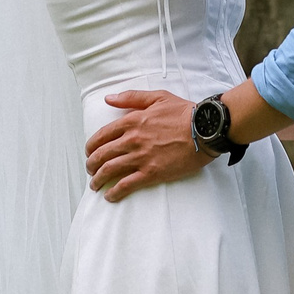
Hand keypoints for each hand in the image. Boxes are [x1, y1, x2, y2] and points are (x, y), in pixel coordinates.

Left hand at [85, 90, 212, 200]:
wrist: (204, 130)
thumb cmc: (184, 113)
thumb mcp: (157, 97)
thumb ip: (131, 97)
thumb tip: (109, 98)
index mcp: (132, 121)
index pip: (102, 135)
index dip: (91, 146)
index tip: (89, 152)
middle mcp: (132, 140)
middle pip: (102, 154)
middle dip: (91, 165)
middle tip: (90, 170)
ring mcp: (141, 157)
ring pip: (110, 170)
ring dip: (98, 179)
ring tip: (95, 185)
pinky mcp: (151, 173)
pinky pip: (126, 185)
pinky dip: (115, 192)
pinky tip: (110, 196)